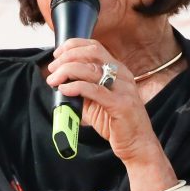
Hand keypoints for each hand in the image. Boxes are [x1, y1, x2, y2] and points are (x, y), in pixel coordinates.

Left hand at [46, 38, 158, 162]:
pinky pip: (94, 90)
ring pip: (91, 69)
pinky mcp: (121, 104)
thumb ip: (82, 90)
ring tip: (54, 80)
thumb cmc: (118, 123)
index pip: (95, 47)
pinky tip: (65, 89)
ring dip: (67, 71)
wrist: (137, 144)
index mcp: (118, 71)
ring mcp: (123, 89)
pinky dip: (76, 87)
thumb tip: (60, 83)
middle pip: (92, 53)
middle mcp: (122, 75)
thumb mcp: (96, 102)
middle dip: (67, 57)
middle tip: (52, 68)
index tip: (57, 54)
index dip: (73, 46)